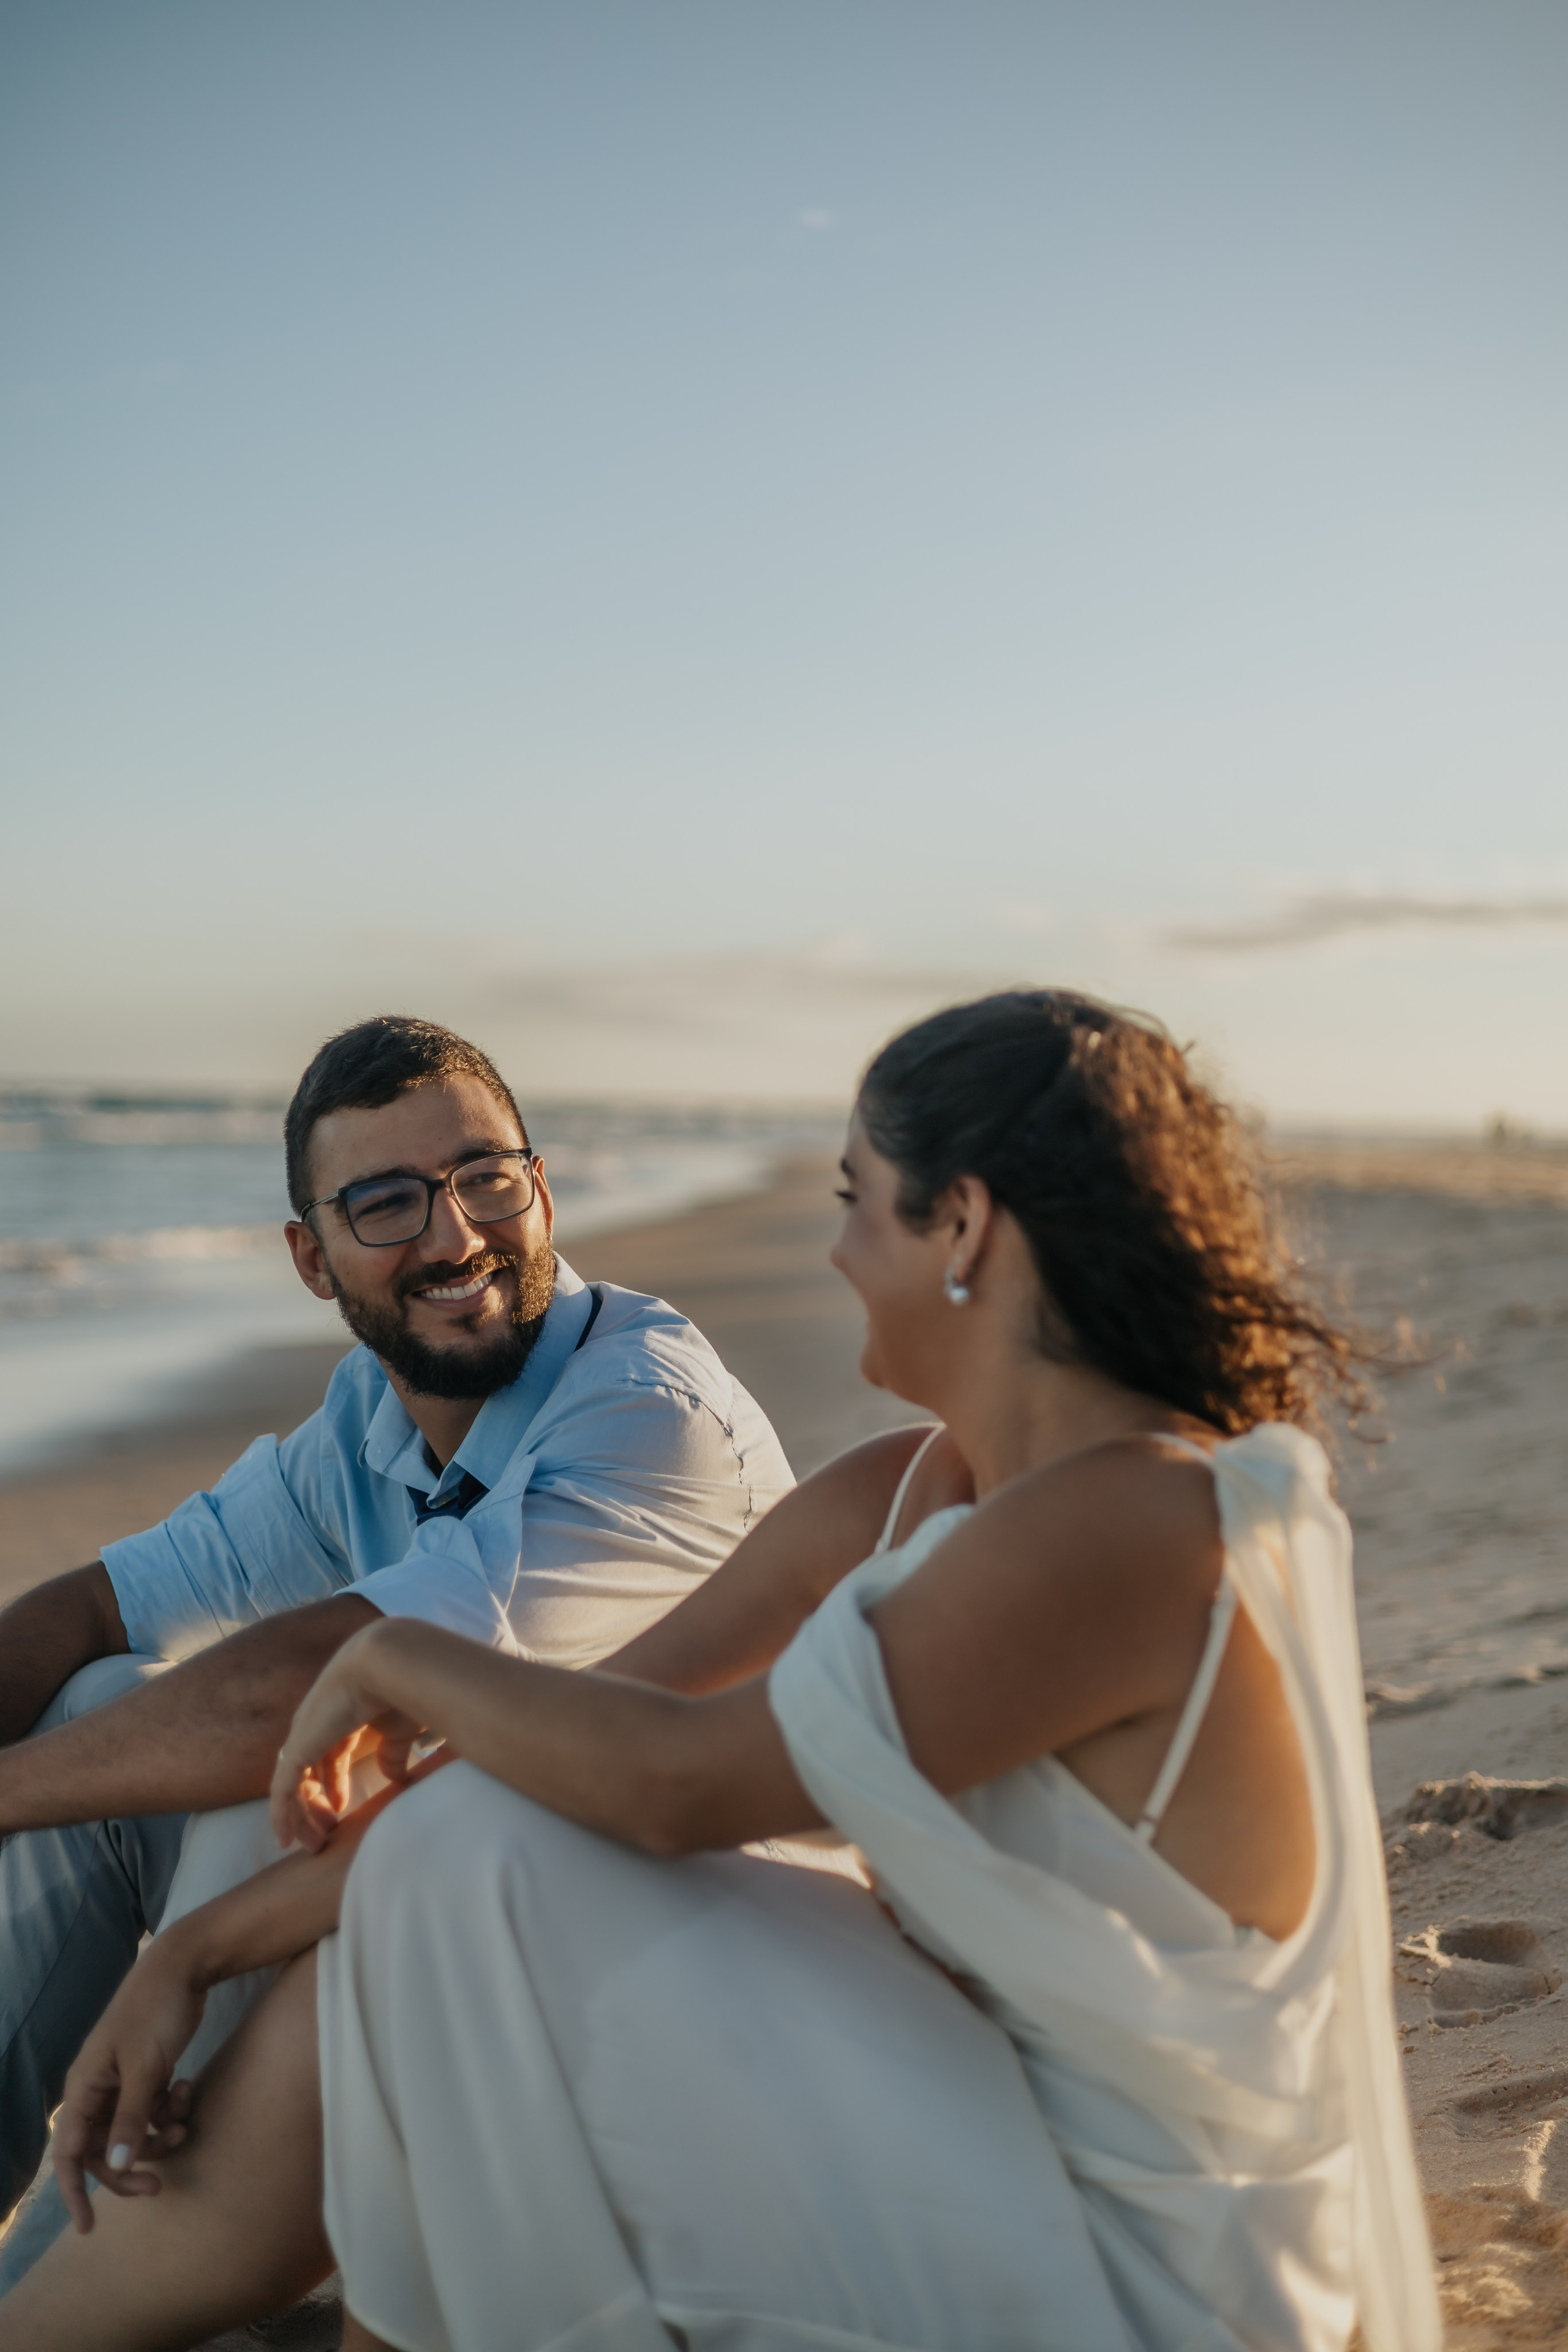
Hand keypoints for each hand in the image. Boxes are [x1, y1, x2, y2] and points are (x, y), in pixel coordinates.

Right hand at [52, 1939, 203, 2230]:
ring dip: (158, 2135)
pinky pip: (152, 2111)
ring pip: (132, 2133)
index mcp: (85, 2087)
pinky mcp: (147, 2074)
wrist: (186, 1966)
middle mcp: (98, 2088)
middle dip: (130, 2166)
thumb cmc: (158, 2012)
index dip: (74, 2192)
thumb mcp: (146, 2068)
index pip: (69, 2152)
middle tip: (159, 2185)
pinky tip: (187, 2090)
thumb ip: (131, 2119)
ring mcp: (123, 2082)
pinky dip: (169, 2110)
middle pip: (104, 2150)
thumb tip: (115, 2165)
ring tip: (185, 2119)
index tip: (88, 2227)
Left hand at [270, 1621, 428, 1853]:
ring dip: (301, 1817)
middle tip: (325, 1834)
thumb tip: (394, 1776)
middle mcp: (315, 1726)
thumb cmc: (400, 1691)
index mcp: (341, 1717)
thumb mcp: (398, 1729)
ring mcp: (303, 1736)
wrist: (387, 1665)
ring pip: (292, 1786)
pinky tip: (287, 1839)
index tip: (342, 1808)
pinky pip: (282, 1790)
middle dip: (314, 1805)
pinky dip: (282, 1816)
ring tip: (312, 1844)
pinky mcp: (298, 1748)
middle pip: (305, 1773)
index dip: (334, 1784)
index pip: (328, 1756)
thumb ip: (392, 1753)